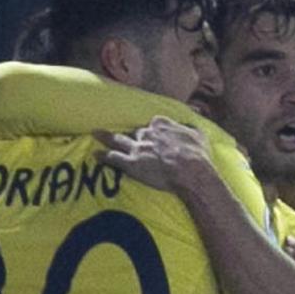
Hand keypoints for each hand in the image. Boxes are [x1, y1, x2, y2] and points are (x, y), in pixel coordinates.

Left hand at [94, 116, 211, 192]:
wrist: (190, 170)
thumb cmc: (197, 155)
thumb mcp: (199, 135)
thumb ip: (191, 128)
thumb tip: (191, 122)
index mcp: (162, 124)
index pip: (153, 123)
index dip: (152, 130)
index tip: (151, 132)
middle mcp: (148, 133)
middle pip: (135, 132)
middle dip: (129, 134)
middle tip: (121, 135)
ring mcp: (138, 148)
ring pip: (119, 140)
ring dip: (106, 137)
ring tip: (95, 133)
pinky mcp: (131, 163)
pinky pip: (114, 157)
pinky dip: (104, 156)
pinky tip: (95, 154)